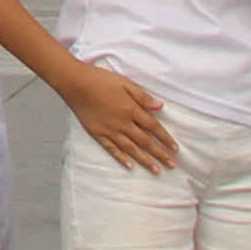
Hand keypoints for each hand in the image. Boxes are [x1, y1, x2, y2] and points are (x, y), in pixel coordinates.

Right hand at [65, 63, 180, 177]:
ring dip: (145, 160)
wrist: (74, 83)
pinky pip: (112, 149)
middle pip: (145, 141)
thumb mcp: (125, 83)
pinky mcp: (97, 133)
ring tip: (157, 170)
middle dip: (160, 154)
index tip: (175, 149)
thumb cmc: (100, 79)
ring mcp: (109, 130)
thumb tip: (160, 106)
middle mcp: (122, 123)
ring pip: (131, 149)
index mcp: (131, 109)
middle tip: (172, 165)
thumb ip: (142, 96)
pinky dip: (121, 158)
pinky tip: (130, 166)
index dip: (165, 138)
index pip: (153, 127)